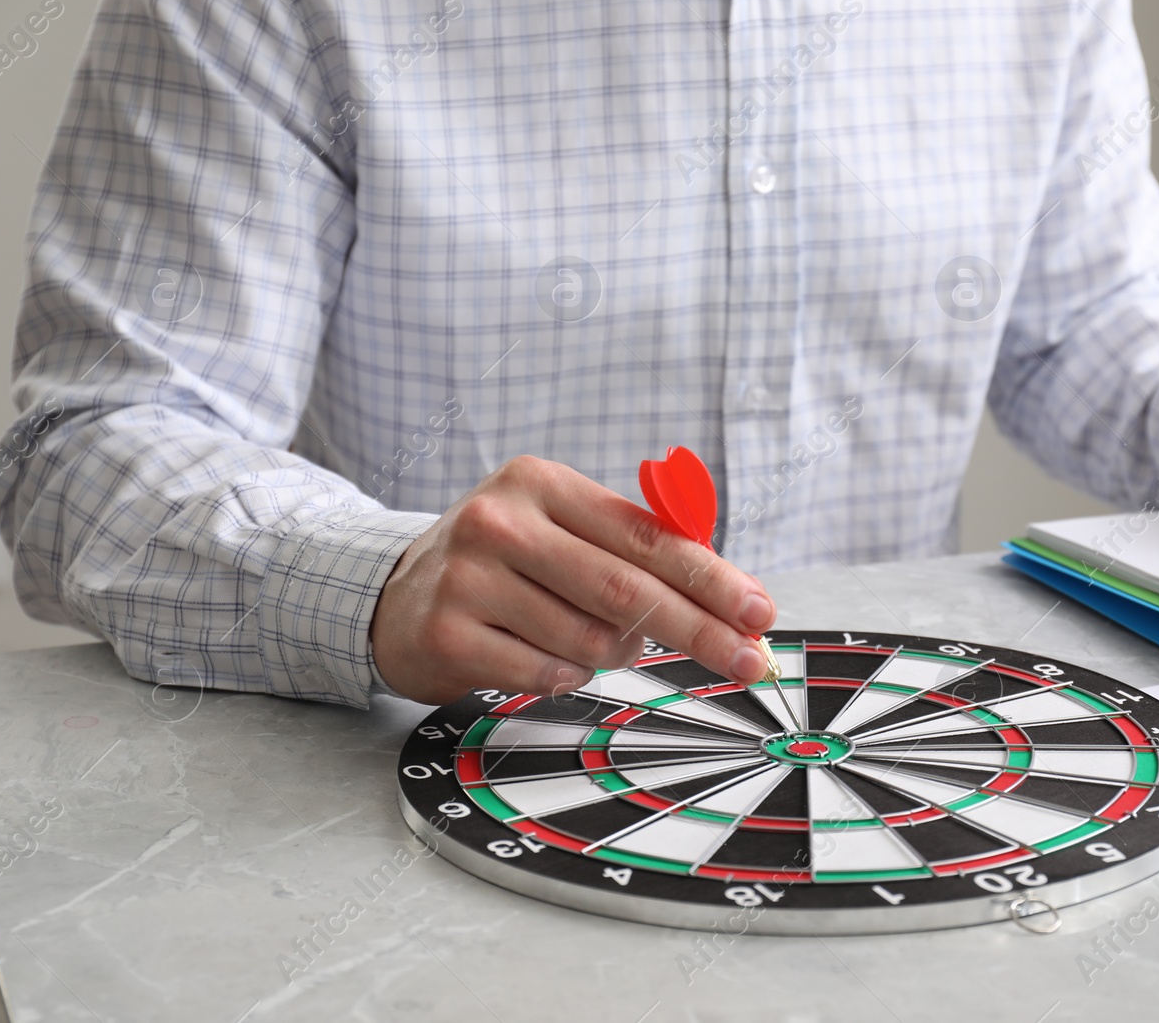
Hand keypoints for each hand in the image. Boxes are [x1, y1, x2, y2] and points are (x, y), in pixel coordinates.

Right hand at [368, 456, 776, 704]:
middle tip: (748, 662)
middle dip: (699, 632)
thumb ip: (637, 550)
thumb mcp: (563, 531)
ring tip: (579, 635)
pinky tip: (541, 654)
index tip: (759, 612)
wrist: (399, 595)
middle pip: (627, 591)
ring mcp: (468, 576)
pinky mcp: (447, 632)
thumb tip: (732, 599)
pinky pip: (546, 673)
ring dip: (611, 654)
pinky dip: (565, 674)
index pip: (646, 536)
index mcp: (542, 482)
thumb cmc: (508, 564)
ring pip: (590, 640)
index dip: (712, 578)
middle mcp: (502, 520)